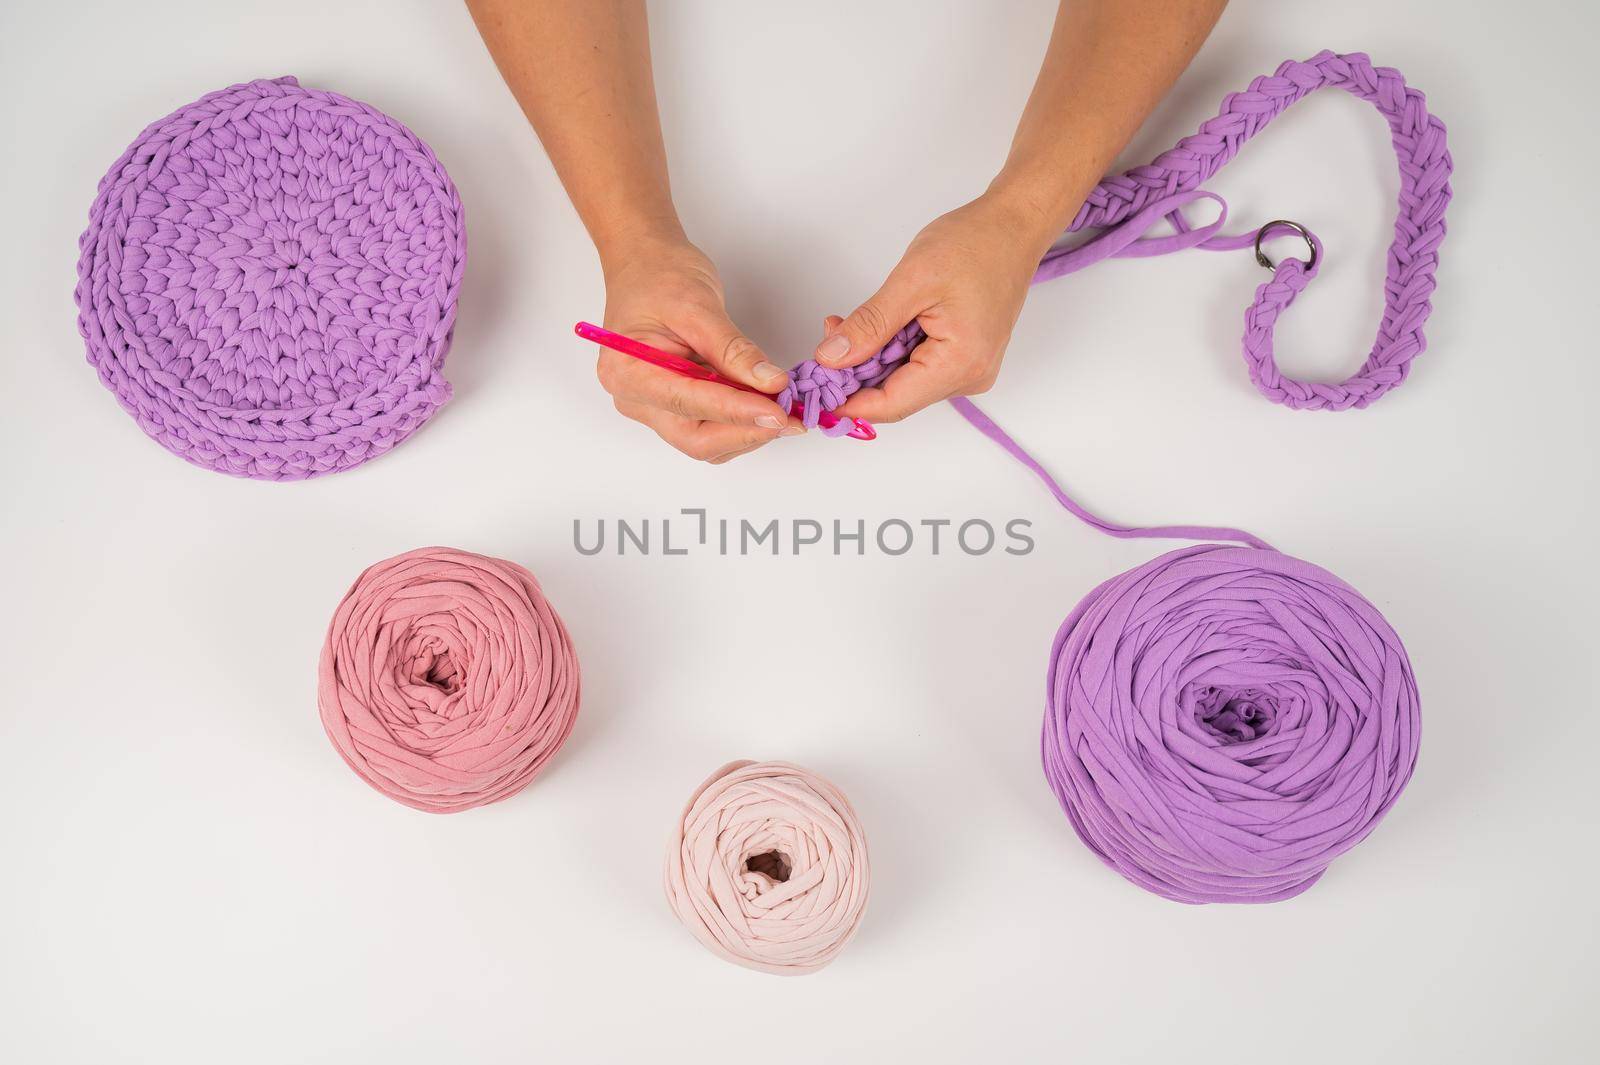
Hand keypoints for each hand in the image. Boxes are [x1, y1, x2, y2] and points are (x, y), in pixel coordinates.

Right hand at [597, 238, 803, 461]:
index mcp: (629, 370)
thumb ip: (734, 349)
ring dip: (747, 430)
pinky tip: (764, 404)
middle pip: (694, 439)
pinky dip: (740, 422)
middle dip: (745, 432)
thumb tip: (770, 383)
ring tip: (783, 407)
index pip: (688, 403)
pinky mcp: (673, 406)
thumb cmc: (660, 274)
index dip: (737, 412)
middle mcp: (635, 398)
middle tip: (789, 418)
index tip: (777, 411)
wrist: (645, 263)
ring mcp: (652, 406)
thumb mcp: (699, 305)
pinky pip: (708, 428)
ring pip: (705, 441)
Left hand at [813, 193, 1052, 423]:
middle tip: (828, 336)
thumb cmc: (975, 244)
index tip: (813, 386)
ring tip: (848, 325)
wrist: (1013, 226)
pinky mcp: (965, 358)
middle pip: (896, 396)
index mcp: (961, 364)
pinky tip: (877, 328)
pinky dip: (890, 352)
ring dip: (871, 360)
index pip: (891, 405)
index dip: (847, 401)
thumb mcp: (911, 282)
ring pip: (904, 383)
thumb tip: (831, 359)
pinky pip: (918, 368)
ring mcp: (970, 370)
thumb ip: (869, 325)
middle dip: (855, 374)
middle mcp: (970, 377)